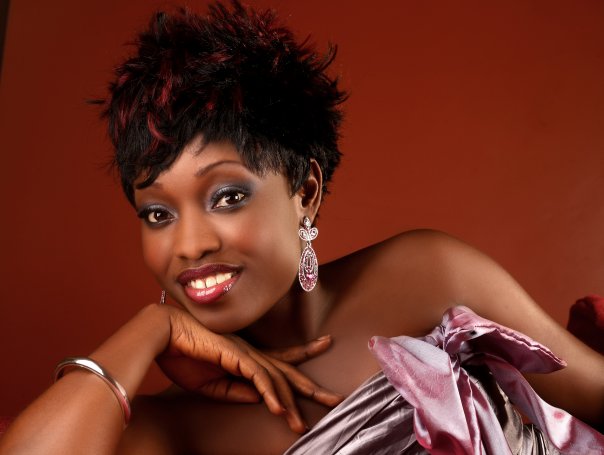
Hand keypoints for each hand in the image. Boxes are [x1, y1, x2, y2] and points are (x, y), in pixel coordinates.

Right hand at [155, 306, 343, 432]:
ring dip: (289, 404)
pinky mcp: (236, 355)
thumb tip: (260, 400)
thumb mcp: (210, 384)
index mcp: (247, 357)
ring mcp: (246, 353)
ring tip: (301, 426)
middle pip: (289, 371)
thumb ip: (235, 391)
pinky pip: (258, 377)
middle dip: (312, 387)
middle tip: (336, 399)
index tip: (325, 343)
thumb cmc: (183, 354)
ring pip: (277, 378)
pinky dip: (270, 394)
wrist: (163, 334)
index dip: (305, 353)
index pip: (282, 358)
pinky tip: (278, 410)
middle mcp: (252, 353)